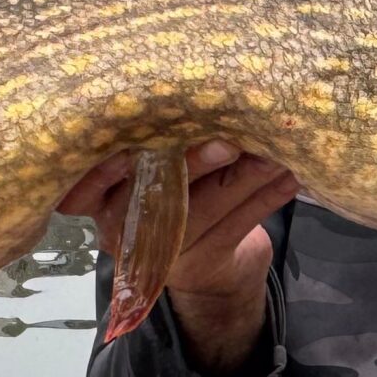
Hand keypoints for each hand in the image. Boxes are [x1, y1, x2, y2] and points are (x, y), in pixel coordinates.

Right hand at [58, 141, 296, 376]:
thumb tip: (205, 99)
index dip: (104, 171)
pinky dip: (267, 197)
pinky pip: (238, 225)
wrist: (211, 276)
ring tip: (274, 151)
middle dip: (194, 163)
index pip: (87, 190)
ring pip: (205, 207)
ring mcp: (165, 251)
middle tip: (229, 140)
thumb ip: (162, 149)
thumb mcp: (153, 177)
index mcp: (101, 201)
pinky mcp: (205, 263)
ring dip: (245, 176)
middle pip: (155, 193)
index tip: (140, 140)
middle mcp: (125, 230)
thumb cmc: (176, 202)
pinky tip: (289, 177)